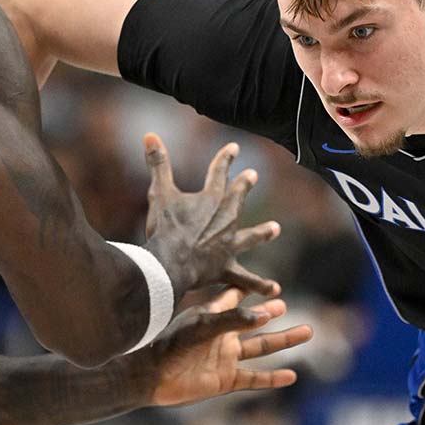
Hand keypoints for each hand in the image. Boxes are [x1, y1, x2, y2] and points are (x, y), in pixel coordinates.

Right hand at [141, 133, 281, 299]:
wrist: (171, 263)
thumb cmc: (165, 228)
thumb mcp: (159, 193)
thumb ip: (158, 164)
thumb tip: (149, 134)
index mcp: (211, 199)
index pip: (219, 172)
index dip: (226, 158)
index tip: (234, 148)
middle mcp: (226, 220)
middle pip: (237, 199)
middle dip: (244, 186)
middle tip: (252, 175)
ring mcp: (229, 245)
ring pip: (250, 237)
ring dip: (262, 233)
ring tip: (275, 229)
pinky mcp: (227, 269)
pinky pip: (246, 279)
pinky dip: (259, 285)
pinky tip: (275, 289)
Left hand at [141, 289, 312, 406]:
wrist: (150, 376)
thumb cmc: (170, 345)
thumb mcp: (202, 326)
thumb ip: (233, 319)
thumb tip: (264, 316)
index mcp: (214, 316)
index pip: (236, 297)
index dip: (251, 290)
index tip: (269, 284)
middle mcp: (222, 335)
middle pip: (255, 323)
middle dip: (272, 314)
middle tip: (287, 306)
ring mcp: (225, 358)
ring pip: (261, 348)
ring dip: (283, 341)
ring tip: (306, 331)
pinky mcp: (225, 380)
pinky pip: (254, 378)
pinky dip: (272, 378)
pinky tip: (290, 376)